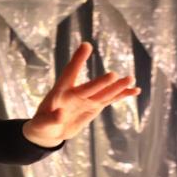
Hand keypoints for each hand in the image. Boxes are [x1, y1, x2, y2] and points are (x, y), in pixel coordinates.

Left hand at [22, 42, 140, 147]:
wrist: (50, 130)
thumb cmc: (42, 124)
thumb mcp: (42, 124)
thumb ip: (51, 119)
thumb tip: (60, 114)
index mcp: (60, 91)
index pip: (69, 73)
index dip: (77, 60)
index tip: (86, 45)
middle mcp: (75, 93)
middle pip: (90, 87)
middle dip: (101, 83)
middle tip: (113, 75)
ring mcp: (86, 99)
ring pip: (103, 92)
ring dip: (116, 87)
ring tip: (130, 78)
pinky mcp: (94, 106)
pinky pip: (110, 100)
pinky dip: (121, 96)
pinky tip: (135, 90)